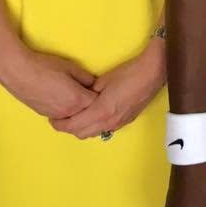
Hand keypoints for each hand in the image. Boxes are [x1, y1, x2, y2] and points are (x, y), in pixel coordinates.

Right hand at [0, 47, 96, 119]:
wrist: (19, 73)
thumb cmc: (46, 67)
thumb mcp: (71, 68)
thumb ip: (86, 78)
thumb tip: (94, 84)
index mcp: (77, 100)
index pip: (97, 103)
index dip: (102, 96)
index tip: (105, 90)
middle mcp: (68, 112)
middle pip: (87, 114)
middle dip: (93, 106)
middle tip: (95, 95)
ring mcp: (56, 115)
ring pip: (74, 118)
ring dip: (80, 110)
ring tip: (81, 97)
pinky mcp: (46, 115)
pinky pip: (63, 117)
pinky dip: (69, 112)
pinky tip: (67, 100)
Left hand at [49, 41, 165, 138]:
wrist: (153, 73)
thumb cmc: (128, 72)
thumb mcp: (103, 80)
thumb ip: (88, 93)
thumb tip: (79, 99)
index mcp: (100, 111)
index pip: (73, 125)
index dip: (60, 123)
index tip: (52, 117)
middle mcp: (108, 123)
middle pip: (80, 133)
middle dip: (68, 127)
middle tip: (62, 116)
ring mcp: (118, 124)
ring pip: (92, 133)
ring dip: (82, 128)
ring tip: (77, 115)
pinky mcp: (126, 121)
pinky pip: (104, 129)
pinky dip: (94, 126)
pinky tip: (94, 113)